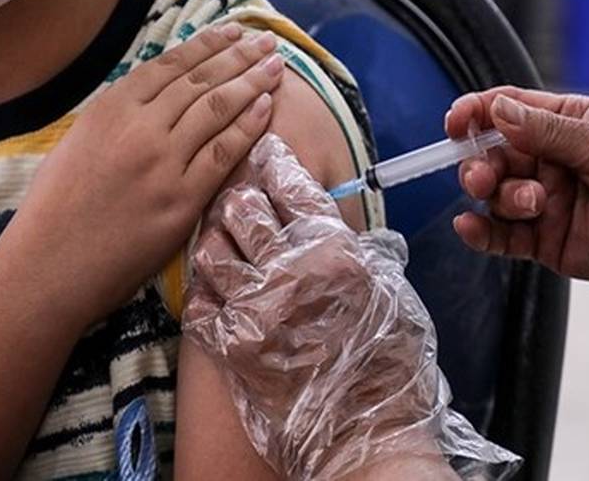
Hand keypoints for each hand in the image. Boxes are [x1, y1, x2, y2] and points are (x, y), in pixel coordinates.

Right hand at [22, 22, 284, 325]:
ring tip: (276, 66)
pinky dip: (249, 127)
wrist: (47, 266)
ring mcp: (163, 163)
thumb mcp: (78, 142)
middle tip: (268, 43)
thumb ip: (117, 116)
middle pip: (202, 81)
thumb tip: (156, 98)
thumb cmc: (53, 209)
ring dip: (252, 83)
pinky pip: (224, 154)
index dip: (209, 44)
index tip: (235, 31)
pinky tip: (267, 107)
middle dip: (240, 56)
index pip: (171, 65)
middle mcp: (139, 127)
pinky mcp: (181, 200)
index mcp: (110, 108)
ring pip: (218, 110)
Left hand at [185, 135, 516, 480]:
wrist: (366, 435)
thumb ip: (355, 249)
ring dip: (214, 243)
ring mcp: (256, 308)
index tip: (264, 154)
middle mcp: (291, 270)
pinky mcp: (232, 347)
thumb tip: (332, 217)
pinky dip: (204, 294)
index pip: (292, 184)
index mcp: (334, 249)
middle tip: (239, 204)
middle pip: (240, 207)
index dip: (273, 162)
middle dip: (237, 200)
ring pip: (210, 250)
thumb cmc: (390, 365)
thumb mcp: (389, 290)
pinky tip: (215, 293)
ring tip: (222, 246)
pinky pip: (198, 303)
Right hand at [446, 86, 588, 377]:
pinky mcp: (545, 241)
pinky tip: (471, 226)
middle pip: (492, 154)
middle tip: (482, 175)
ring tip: (529, 204)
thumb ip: (545, 130)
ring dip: (498, 196)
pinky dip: (481, 231)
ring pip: (495, 193)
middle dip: (480, 162)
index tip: (456, 123)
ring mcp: (546, 201)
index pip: (509, 110)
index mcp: (567, 123)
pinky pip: (501, 235)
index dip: (477, 113)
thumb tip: (496, 110)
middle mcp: (550, 160)